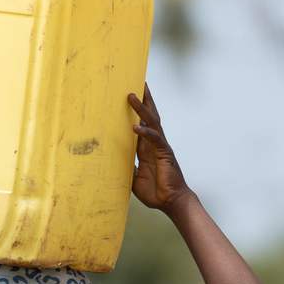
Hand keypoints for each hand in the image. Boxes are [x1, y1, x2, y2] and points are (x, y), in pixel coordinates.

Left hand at [128, 87, 191, 212]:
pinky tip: (135, 127)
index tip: (131, 94)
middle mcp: (154, 143)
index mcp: (146, 148)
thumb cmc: (156, 192)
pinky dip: (145, 132)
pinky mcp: (164, 153)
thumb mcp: (134, 179)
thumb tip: (112, 164)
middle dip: (143, 99)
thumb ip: (126, 169)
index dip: (137, 109)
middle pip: (149, 115)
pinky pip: (154, 139)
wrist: (171, 202)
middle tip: (137, 81)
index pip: (140, 123)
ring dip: (141, 108)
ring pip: (151, 122)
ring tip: (132, 95)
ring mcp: (160, 146)